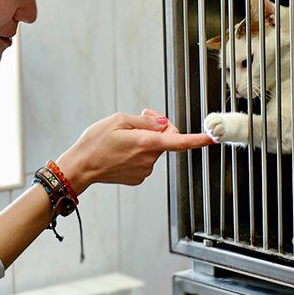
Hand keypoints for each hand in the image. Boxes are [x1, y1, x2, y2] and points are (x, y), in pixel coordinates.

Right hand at [58, 109, 214, 189]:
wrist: (80, 168)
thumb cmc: (95, 143)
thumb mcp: (118, 120)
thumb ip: (145, 121)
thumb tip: (162, 123)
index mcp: (147, 143)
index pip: (180, 141)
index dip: (199, 139)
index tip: (214, 137)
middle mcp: (149, 160)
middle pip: (166, 138)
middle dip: (158, 126)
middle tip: (141, 116)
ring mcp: (145, 171)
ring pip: (154, 149)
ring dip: (145, 140)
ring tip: (123, 137)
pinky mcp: (138, 178)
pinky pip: (145, 160)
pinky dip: (138, 152)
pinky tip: (121, 150)